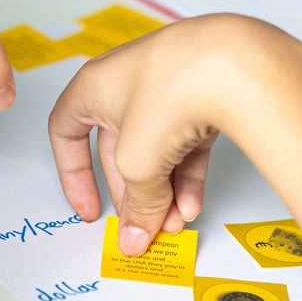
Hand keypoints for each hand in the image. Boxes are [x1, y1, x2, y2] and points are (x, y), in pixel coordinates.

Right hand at [48, 14, 301, 255]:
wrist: (234, 66)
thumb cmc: (172, 91)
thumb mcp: (139, 164)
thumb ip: (136, 204)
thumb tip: (137, 234)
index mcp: (94, 87)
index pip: (67, 132)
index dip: (73, 175)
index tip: (90, 207)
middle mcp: (129, 83)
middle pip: (120, 150)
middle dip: (133, 195)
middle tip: (142, 226)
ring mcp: (168, 88)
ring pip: (158, 150)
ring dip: (165, 192)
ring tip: (175, 224)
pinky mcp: (203, 97)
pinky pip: (187, 144)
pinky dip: (188, 176)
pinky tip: (193, 205)